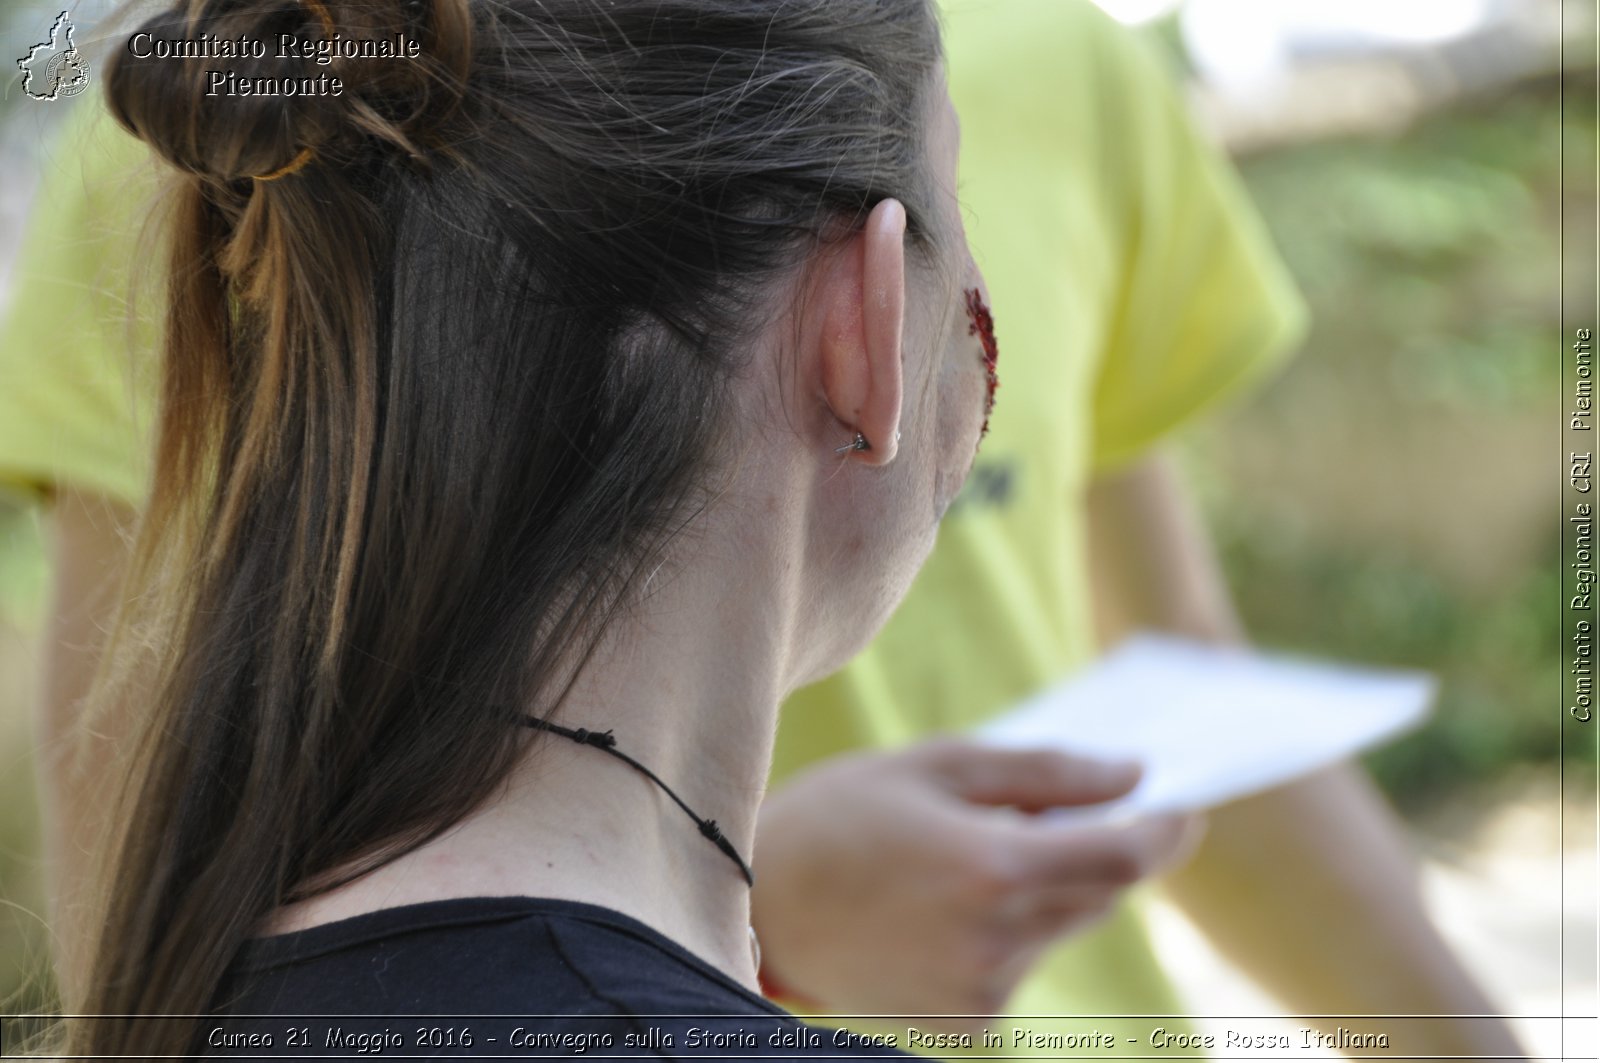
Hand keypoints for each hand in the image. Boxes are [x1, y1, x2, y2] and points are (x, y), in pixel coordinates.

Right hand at [752, 740, 1201, 1028]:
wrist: (755, 908)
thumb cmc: (839, 817)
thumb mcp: (938, 764)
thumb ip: (1046, 773)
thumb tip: (1133, 776)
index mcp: (994, 870)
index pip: (1124, 857)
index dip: (1164, 830)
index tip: (1182, 804)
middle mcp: (999, 943)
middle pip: (1101, 895)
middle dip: (1096, 850)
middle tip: (1056, 810)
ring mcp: (983, 991)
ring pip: (1062, 927)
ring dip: (1048, 888)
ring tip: (972, 854)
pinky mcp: (967, 1020)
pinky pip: (1024, 961)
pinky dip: (1012, 926)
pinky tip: (949, 902)